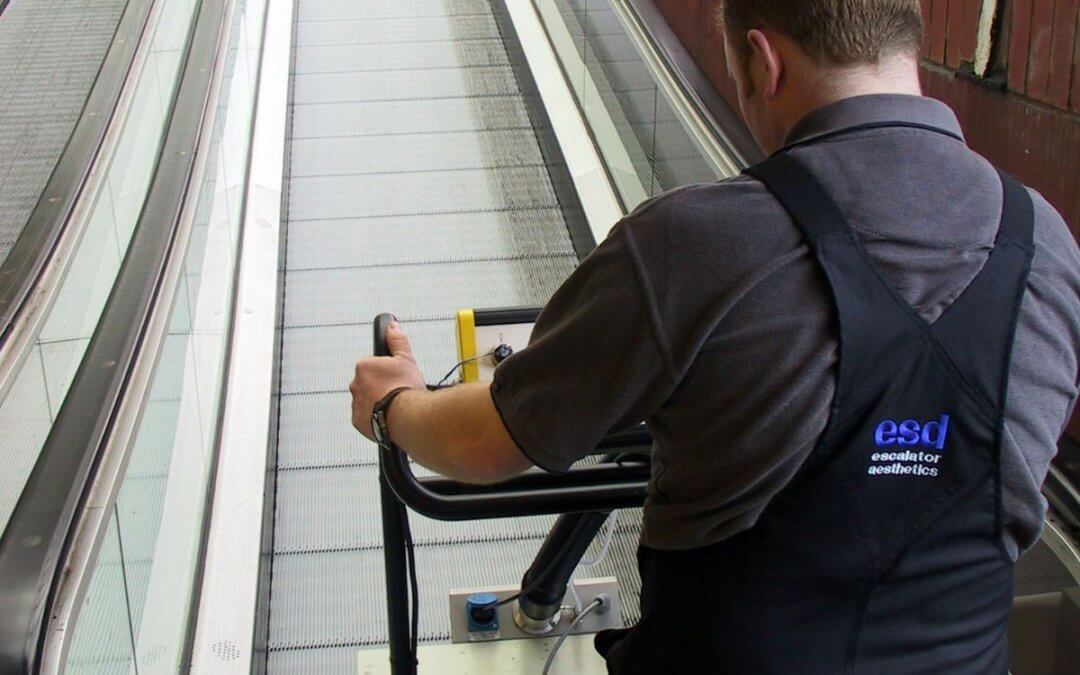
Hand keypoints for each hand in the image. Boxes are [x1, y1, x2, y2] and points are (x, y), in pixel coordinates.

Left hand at [350, 321, 425, 440]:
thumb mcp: (406, 359)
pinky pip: (365, 417)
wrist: (407, 416)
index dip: (387, 372)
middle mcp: (355, 384)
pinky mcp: (358, 421)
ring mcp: (356, 403)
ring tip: (395, 406)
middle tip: (398, 392)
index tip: (397, 378)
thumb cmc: (406, 389)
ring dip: (377, 402)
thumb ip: (397, 341)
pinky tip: (388, 416)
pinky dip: (374, 417)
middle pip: (369, 383)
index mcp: (364, 367)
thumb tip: (392, 327)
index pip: (373, 366)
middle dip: (381, 387)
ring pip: (367, 400)